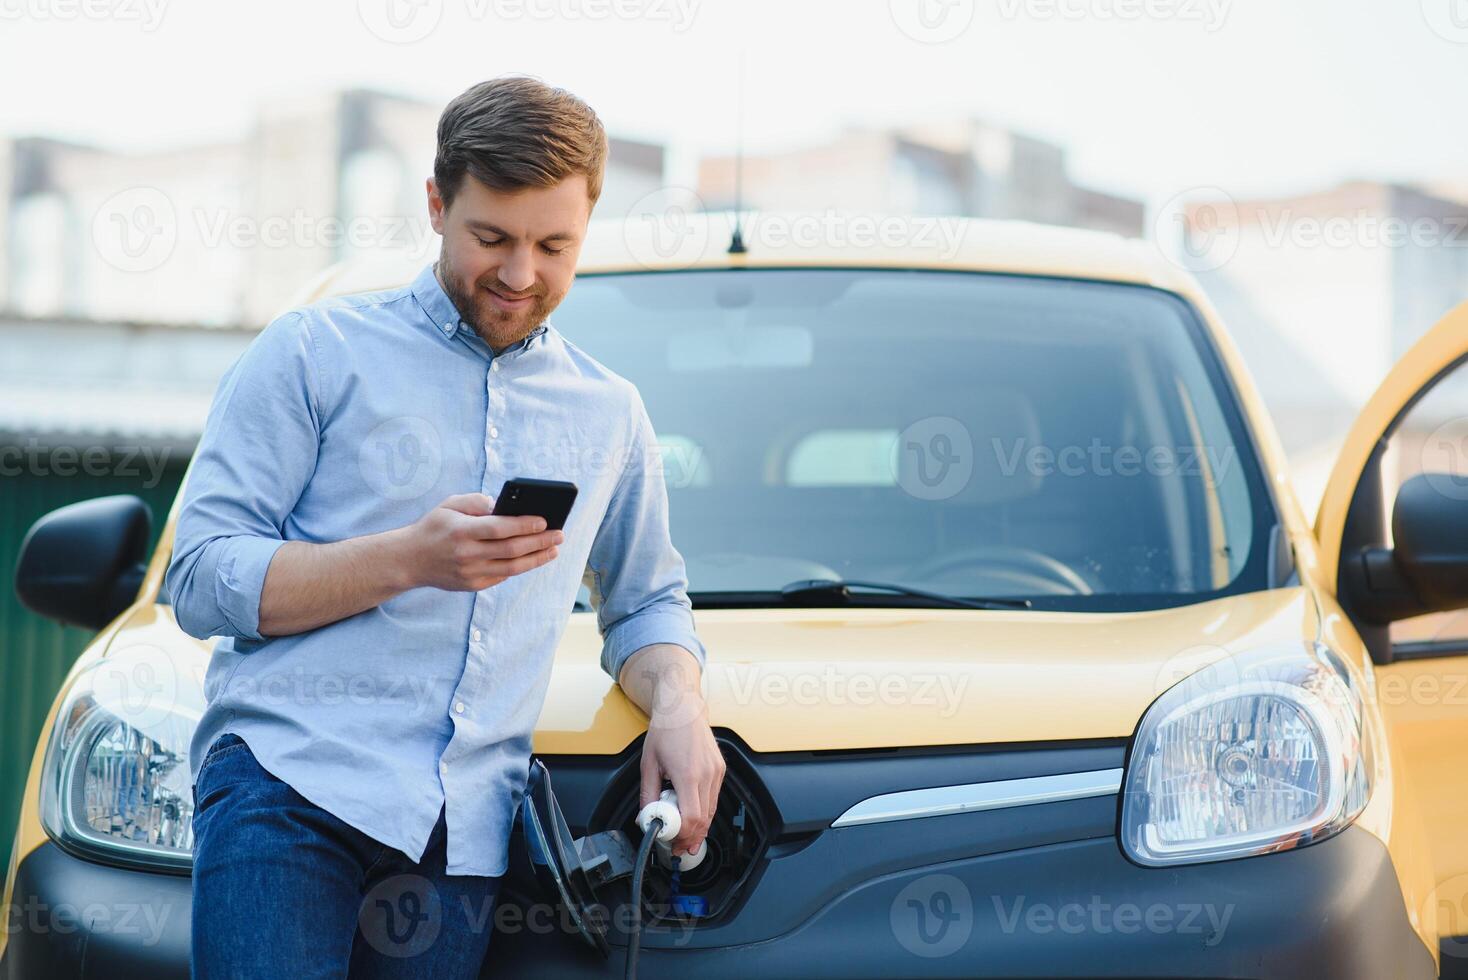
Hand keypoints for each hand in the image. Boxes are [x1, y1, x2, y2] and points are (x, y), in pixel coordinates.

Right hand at [397, 492, 563, 591]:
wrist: (410, 560)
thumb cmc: (434, 527)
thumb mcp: (449, 505)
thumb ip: (476, 501)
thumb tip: (502, 505)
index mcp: (462, 531)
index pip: (500, 528)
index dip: (525, 525)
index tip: (545, 520)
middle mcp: (467, 554)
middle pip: (511, 549)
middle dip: (540, 542)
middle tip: (559, 534)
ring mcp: (470, 573)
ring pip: (512, 567)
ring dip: (537, 558)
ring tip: (554, 549)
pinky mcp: (472, 585)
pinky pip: (503, 575)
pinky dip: (521, 567)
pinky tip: (534, 558)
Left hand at [637, 665, 724, 858]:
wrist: (683, 708)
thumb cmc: (666, 730)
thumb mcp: (648, 764)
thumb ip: (648, 794)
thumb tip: (646, 817)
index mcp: (687, 774)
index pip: (691, 818)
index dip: (682, 836)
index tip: (672, 842)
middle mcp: (706, 774)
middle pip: (704, 819)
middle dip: (691, 838)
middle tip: (678, 847)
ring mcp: (716, 771)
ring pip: (712, 811)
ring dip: (699, 828)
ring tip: (684, 837)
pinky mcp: (720, 769)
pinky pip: (714, 799)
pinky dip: (704, 811)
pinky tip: (692, 815)